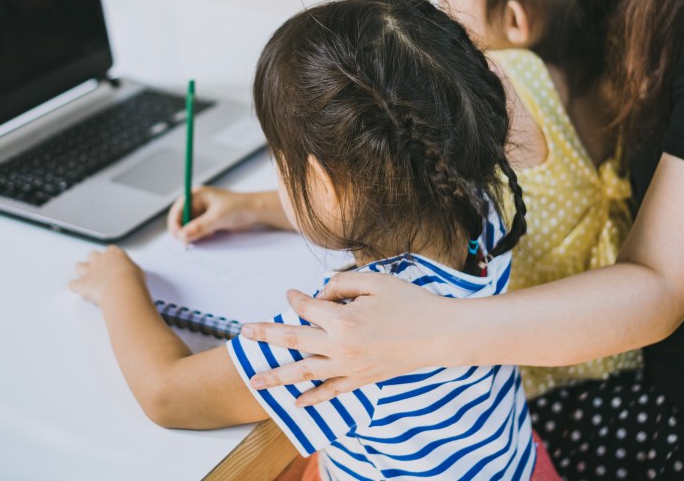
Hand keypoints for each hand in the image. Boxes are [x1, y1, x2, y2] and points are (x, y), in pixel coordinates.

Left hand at [69, 245, 145, 305]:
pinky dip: (76, 287)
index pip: (110, 251)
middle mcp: (100, 259)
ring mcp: (89, 271)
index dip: (111, 259)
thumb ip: (130, 270)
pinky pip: (73, 284)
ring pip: (79, 266)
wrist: (122, 289)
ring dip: (82, 272)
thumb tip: (131, 276)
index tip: (115, 264)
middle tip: (100, 271)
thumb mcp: (137, 271)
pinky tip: (80, 291)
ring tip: (87, 280)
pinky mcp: (83, 284)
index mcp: (114, 253)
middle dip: (94, 262)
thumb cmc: (132, 280)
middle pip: (92, 255)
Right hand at [168, 187, 283, 242]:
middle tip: (187, 242)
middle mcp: (197, 202)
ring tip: (206, 235)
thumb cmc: (240, 207)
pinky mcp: (208, 221)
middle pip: (181, 219)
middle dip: (184, 230)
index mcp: (197, 194)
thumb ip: (199, 226)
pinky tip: (210, 235)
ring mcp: (202, 212)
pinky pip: (197, 230)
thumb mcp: (218, 217)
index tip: (178, 235)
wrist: (256, 212)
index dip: (175, 222)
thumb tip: (183, 235)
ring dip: (193, 234)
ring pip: (188, 227)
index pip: (178, 209)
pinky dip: (200, 235)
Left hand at [240, 272, 452, 405]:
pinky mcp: (362, 380)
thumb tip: (321, 294)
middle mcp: (341, 347)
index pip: (306, 308)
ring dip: (277, 376)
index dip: (295, 298)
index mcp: (343, 320)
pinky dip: (313, 398)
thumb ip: (342, 283)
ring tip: (254, 380)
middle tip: (244, 332)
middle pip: (293, 340)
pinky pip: (331, 392)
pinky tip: (296, 402)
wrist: (440, 334)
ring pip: (305, 373)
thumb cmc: (410, 303)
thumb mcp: (375, 280)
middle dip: (266, 335)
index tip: (291, 293)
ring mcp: (351, 368)